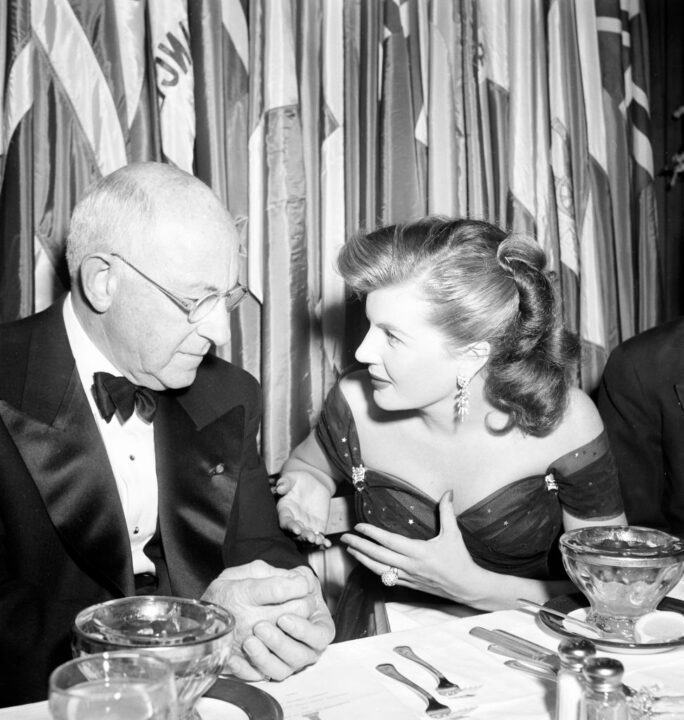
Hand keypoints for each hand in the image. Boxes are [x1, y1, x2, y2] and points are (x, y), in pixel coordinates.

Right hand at [202, 561, 333, 680]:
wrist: (198, 624)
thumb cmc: (222, 596)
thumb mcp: (236, 573)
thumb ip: (266, 571)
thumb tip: (293, 577)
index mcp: (242, 594)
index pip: (280, 589)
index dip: (298, 583)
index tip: (300, 581)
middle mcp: (246, 620)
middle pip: (292, 612)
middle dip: (305, 601)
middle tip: (303, 597)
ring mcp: (249, 644)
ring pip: (289, 639)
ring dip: (300, 627)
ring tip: (296, 617)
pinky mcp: (250, 665)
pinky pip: (276, 666)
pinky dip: (286, 652)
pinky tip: (284, 639)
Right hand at [274, 471, 332, 547]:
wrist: (314, 483)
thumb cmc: (299, 480)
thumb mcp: (292, 478)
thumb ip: (285, 482)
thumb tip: (279, 487)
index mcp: (285, 510)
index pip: (285, 521)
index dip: (290, 527)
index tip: (297, 530)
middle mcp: (294, 521)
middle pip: (296, 534)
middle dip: (303, 537)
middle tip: (310, 538)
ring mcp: (305, 526)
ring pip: (306, 538)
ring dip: (312, 542)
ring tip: (319, 541)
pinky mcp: (317, 527)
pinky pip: (319, 537)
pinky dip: (322, 542)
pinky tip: (327, 544)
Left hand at [340, 491, 482, 604]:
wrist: (467, 587)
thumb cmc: (460, 559)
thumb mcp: (453, 534)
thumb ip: (447, 512)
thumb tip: (448, 492)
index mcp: (419, 552)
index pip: (390, 542)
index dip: (372, 534)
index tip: (358, 526)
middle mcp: (410, 566)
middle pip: (378, 556)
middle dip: (359, 546)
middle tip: (344, 538)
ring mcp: (408, 577)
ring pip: (379, 569)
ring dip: (362, 559)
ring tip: (350, 550)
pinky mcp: (409, 585)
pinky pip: (387, 578)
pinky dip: (374, 570)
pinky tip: (366, 563)